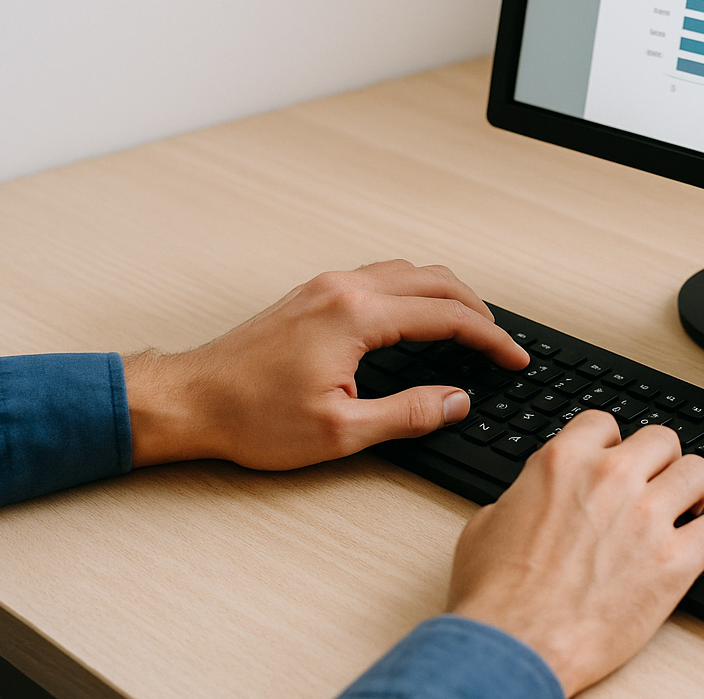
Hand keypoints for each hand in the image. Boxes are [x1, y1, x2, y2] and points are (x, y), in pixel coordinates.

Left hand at [121, 261, 527, 468]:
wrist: (189, 400)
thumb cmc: (251, 416)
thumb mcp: (341, 431)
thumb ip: (409, 413)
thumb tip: (457, 401)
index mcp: (357, 316)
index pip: (447, 317)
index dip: (490, 339)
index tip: (513, 358)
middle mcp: (344, 288)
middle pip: (435, 281)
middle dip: (478, 311)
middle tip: (501, 344)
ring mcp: (326, 286)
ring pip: (408, 272)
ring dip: (446, 295)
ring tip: (470, 327)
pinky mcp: (313, 294)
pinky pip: (381, 276)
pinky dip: (416, 291)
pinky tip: (419, 316)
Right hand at [447, 411, 703, 694]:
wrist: (514, 646)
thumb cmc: (495, 594)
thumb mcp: (490, 521)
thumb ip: (527, 493)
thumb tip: (539, 496)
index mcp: (564, 462)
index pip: (605, 423)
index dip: (610, 445)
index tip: (613, 463)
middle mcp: (610, 479)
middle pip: (661, 439)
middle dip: (658, 462)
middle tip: (653, 485)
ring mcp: (647, 518)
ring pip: (698, 472)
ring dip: (691, 490)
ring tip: (684, 510)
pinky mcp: (674, 563)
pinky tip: (697, 547)